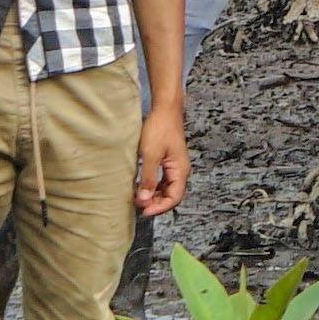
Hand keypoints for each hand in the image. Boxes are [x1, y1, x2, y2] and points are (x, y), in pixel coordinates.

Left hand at [133, 100, 190, 218]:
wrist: (165, 108)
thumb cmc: (160, 127)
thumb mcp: (150, 155)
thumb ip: (148, 178)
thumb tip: (144, 199)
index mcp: (180, 170)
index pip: (174, 198)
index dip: (159, 208)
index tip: (144, 211)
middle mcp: (180, 170)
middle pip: (171, 195)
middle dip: (155, 203)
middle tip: (138, 205)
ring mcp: (175, 165)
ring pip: (166, 188)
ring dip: (154, 195)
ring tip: (138, 197)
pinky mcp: (168, 160)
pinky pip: (163, 180)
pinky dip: (153, 186)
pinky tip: (141, 185)